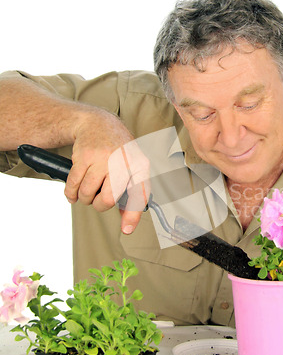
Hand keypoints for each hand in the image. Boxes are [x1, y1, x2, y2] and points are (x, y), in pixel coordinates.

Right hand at [64, 111, 143, 233]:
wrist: (99, 124)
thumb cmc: (118, 151)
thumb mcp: (131, 168)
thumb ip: (130, 195)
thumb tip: (127, 223)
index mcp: (139, 166)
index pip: (139, 194)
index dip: (132, 215)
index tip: (127, 230)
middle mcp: (123, 162)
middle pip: (108, 199)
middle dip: (99, 204)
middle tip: (97, 199)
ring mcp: (103, 158)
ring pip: (88, 193)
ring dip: (84, 197)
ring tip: (87, 190)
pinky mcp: (84, 156)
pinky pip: (74, 184)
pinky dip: (71, 193)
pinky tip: (73, 191)